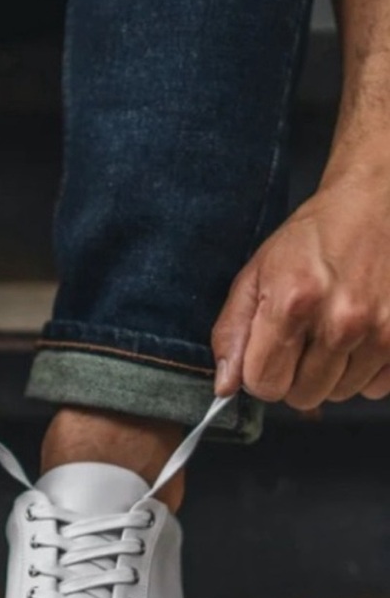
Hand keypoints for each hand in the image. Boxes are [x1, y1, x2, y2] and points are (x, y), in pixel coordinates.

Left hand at [212, 167, 389, 407]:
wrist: (380, 201)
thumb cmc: (313, 239)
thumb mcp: (256, 275)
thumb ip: (232, 333)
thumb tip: (224, 388)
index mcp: (294, 302)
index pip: (264, 384)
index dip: (260, 373)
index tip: (268, 354)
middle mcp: (342, 320)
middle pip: (302, 396)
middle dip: (295, 376)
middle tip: (302, 340)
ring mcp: (382, 330)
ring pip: (339, 394)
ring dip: (331, 373)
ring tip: (333, 332)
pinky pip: (377, 389)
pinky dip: (365, 372)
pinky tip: (361, 337)